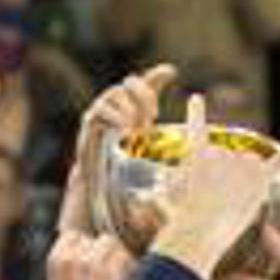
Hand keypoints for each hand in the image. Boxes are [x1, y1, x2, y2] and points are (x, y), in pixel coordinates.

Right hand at [60, 63, 177, 232]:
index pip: (145, 90)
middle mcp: (118, 118)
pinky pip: (96, 113)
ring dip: (127, 106)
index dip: (157, 78)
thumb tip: (192, 183)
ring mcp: (100, 123)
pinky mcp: (87, 133)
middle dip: (142, 92)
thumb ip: (172, 175)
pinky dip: (112, 116)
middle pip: (129, 84)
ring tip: (137, 126)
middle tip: (152, 114)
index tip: (172, 73)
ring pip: (112, 95)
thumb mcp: (158, 179)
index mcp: (136, 122)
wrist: (96, 207)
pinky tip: (125, 130)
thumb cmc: (128, 195)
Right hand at [150, 94, 279, 279]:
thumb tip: (158, 192)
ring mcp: (241, 163)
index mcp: (196, 154)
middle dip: (225, 181)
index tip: (197, 99)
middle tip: (212, 204)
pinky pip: (278, 163)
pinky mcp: (260, 178)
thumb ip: (168, 189)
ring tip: (231, 205)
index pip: (195, 129)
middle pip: (228, 161)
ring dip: (245, 184)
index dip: (196, 114)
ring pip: (249, 168)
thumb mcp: (167, 198)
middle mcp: (221, 151)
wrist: (200, 228)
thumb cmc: (180, 219)